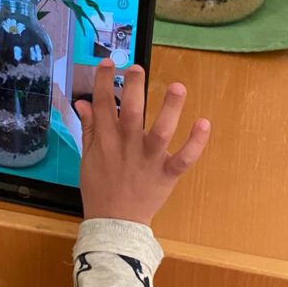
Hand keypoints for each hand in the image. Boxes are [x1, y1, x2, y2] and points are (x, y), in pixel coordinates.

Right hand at [75, 60, 209, 226]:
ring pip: (161, 132)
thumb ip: (88, 128)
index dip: (105, 82)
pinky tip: (204, 123)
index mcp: (106, 141)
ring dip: (170, 109)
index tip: (109, 63)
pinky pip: (184, 158)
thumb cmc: (99, 189)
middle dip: (135, 88)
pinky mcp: (167, 174)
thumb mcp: (87, 157)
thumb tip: (83, 102)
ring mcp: (149, 160)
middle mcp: (128, 147)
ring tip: (177, 87)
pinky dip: (196, 143)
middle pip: (132, 113)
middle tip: (137, 68)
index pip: (104, 105)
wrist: (114, 223)